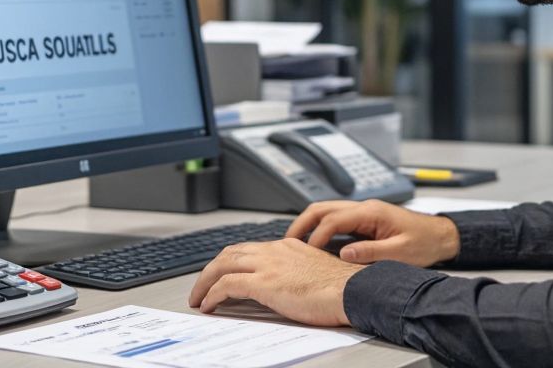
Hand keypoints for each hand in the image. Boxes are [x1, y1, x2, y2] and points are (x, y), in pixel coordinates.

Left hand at [187, 238, 360, 325]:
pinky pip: (226, 285)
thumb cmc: (343, 287)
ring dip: (205, 281)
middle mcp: (275, 250)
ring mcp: (269, 265)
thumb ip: (296, 273)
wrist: (354, 290)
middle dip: (211, 269)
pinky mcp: (265, 282)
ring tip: (198, 297)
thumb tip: (286, 288)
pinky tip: (208, 305)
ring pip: (222, 265)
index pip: (249, 249)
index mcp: (288, 246)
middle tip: (202, 285)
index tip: (222, 274)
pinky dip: (212, 294)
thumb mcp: (315, 272)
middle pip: (230, 253)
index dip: (230, 261)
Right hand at [286, 199, 459, 267]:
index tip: (307, 253)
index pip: (334, 219)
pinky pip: (336, 220)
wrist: (440, 236)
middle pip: (323, 208)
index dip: (317, 236)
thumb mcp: (400, 252)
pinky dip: (320, 229)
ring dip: (308, 224)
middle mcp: (364, 208)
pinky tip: (313, 244)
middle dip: (302, 223)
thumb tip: (343, 253)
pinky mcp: (363, 220)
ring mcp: (362, 212)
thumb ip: (371, 253)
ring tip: (294, 243)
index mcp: (371, 212)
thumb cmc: (424, 242)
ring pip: (326, 211)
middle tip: (287, 242)